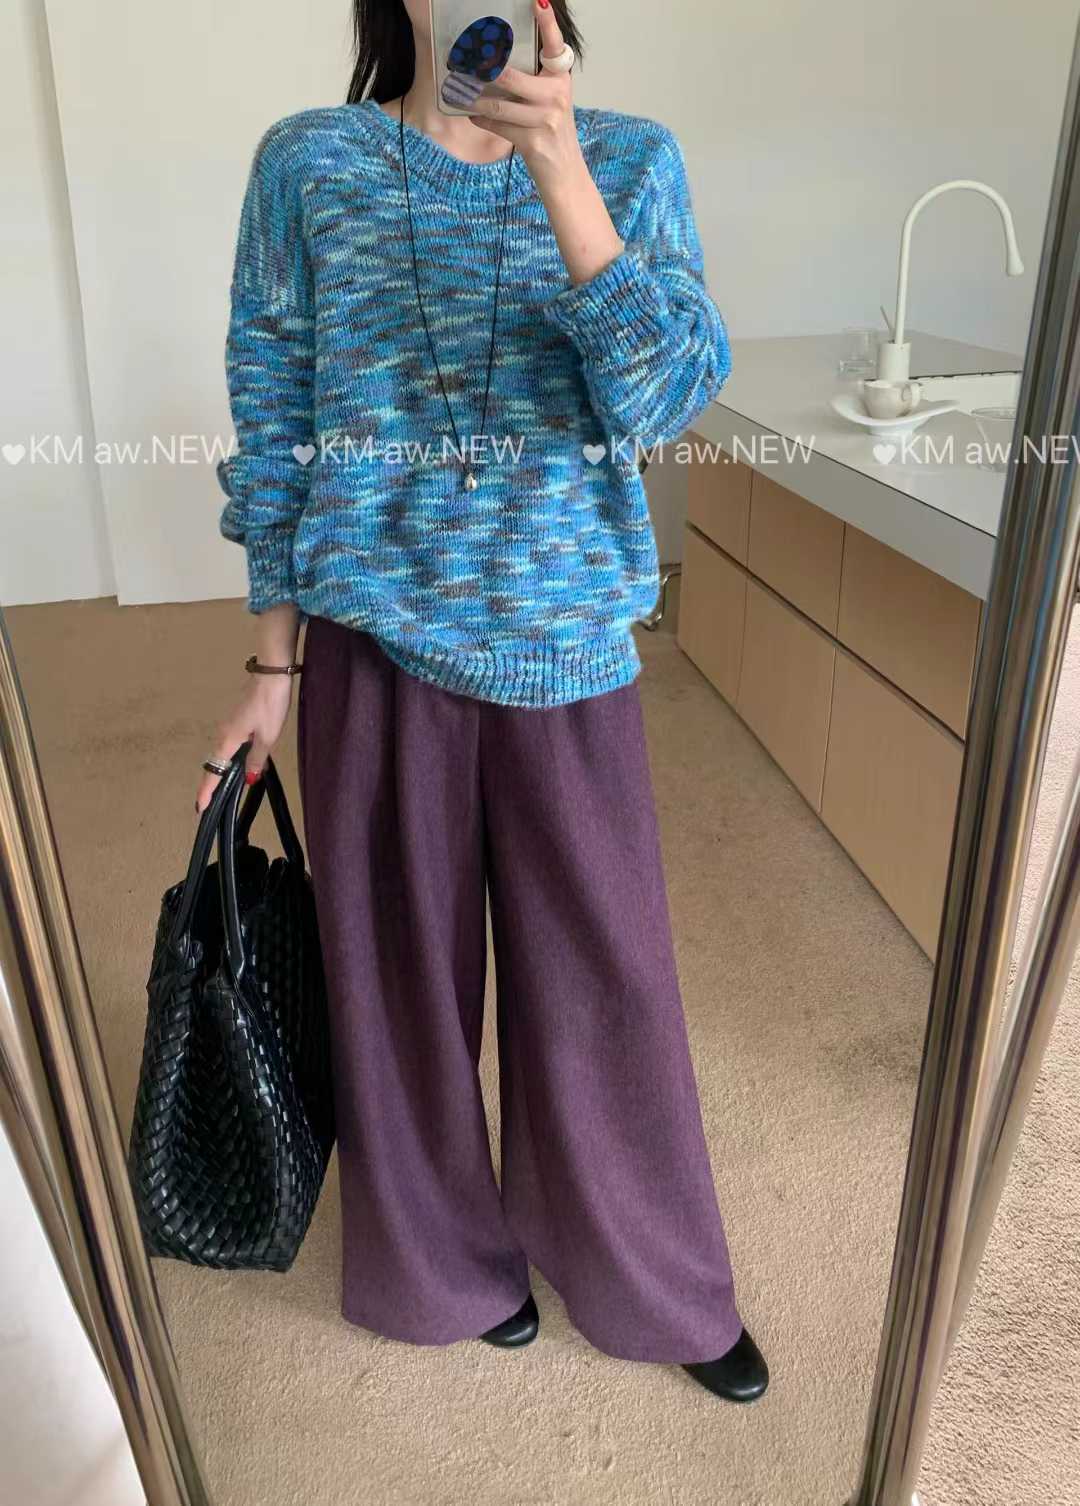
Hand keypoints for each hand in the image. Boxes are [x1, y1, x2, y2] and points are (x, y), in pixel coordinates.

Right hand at [193, 674, 292, 814]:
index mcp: (228, 740)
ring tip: (224, 790)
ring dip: (222, 771)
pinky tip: (243, 764)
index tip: (199, 808)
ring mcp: (229, 725)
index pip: (214, 771)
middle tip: (210, 804)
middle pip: (215, 764)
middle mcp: (223, 734)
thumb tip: (249, 779)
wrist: (271, 674)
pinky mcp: (237, 719)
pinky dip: (232, 758)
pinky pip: (231, 744)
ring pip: (223, 753)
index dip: (207, 791)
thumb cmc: (270, 705)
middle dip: (212, 784)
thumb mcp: (268, 736)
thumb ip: (257, 758)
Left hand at [469, 1, 624, 287]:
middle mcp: (557, 95)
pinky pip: (498, 126)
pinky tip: (471, 114)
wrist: (565, 175)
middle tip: (461, 58)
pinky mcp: (534, 142)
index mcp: (561, 80)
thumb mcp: (549, 101)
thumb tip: (494, 62)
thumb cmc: (551, 133)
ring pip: (499, 104)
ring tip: (458, 89)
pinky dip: (481, 120)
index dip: (547, 22)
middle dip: (482, 68)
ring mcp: (546, 119)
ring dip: (473, 98)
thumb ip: (531, 80)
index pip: (555, 44)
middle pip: (511, 76)